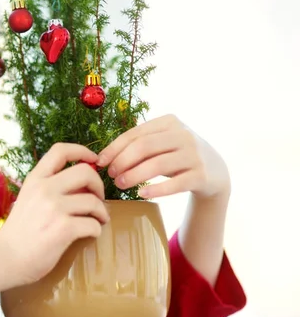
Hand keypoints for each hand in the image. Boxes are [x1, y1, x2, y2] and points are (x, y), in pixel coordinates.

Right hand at [0, 143, 109, 285]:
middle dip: (99, 185)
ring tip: (99, 220)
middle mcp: (44, 189)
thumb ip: (49, 188)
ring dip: (101, 212)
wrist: (5, 258)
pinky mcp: (63, 229)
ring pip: (94, 201)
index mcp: (35, 179)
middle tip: (99, 198)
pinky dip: (96, 230)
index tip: (93, 160)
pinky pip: (93, 224)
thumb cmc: (19, 232)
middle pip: (86, 172)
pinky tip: (90, 234)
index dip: (82, 151)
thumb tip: (82, 184)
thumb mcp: (28, 199)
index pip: (60, 150)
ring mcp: (54, 208)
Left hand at [97, 114, 230, 199]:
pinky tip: (142, 194)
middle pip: (144, 147)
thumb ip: (138, 145)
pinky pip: (175, 184)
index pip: (135, 133)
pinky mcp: (201, 175)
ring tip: (120, 184)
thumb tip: (102, 158)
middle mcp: (184, 135)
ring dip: (134, 176)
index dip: (114, 148)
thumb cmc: (176, 155)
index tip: (100, 162)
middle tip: (111, 175)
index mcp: (169, 122)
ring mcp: (194, 155)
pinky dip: (156, 190)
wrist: (215, 171)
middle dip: (123, 161)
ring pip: (157, 165)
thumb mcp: (161, 143)